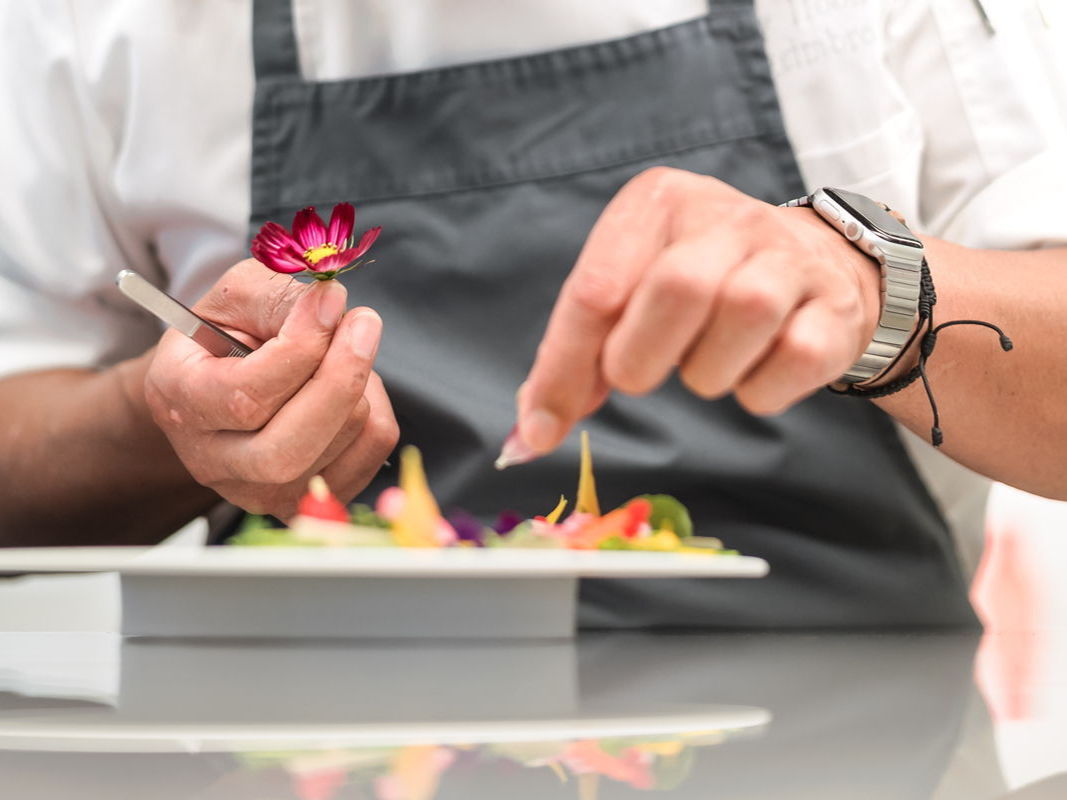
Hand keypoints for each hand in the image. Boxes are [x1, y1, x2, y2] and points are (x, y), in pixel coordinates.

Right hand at [144, 260, 398, 518]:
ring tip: (342, 352)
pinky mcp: (307, 501)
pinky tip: (350, 389)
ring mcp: (260, 492)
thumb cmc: (229, 334)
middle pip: (289, 447)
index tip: (330, 301)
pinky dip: (375, 410)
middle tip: (362, 324)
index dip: (301, 346)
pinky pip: (369, 454)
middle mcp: (212, 461)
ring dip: (361, 385)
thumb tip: (331, 305)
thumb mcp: (238, 297)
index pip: (247, 394)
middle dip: (340, 379)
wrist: (223, 382)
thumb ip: (280, 298)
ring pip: (340, 443)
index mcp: (179, 402)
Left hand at [516, 168, 881, 454]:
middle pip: (676, 288)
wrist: (815, 265)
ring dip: (707, 372)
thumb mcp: (631, 292)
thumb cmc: (701, 282)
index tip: (542, 427)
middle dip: (641, 358)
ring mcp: (788, 256)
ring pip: (742, 316)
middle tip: (637, 376)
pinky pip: (794, 358)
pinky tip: (753, 374)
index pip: (597, 287)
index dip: (564, 367)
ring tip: (705, 363)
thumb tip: (533, 431)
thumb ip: (580, 352)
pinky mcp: (834, 305)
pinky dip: (760, 389)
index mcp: (658, 202)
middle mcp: (726, 216)